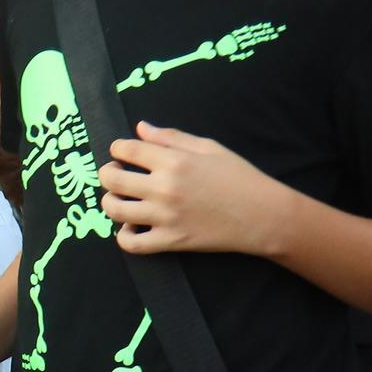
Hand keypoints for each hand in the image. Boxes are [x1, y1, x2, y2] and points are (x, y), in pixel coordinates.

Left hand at [99, 123, 275, 255]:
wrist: (264, 215)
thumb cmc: (239, 177)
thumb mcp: (208, 148)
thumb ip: (171, 138)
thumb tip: (140, 128)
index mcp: (174, 161)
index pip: (126, 150)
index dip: (117, 149)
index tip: (121, 152)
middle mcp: (164, 188)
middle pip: (112, 179)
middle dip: (107, 173)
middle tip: (116, 174)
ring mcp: (165, 217)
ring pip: (115, 210)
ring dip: (110, 202)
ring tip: (120, 199)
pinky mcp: (171, 241)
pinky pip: (132, 243)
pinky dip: (124, 236)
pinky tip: (132, 226)